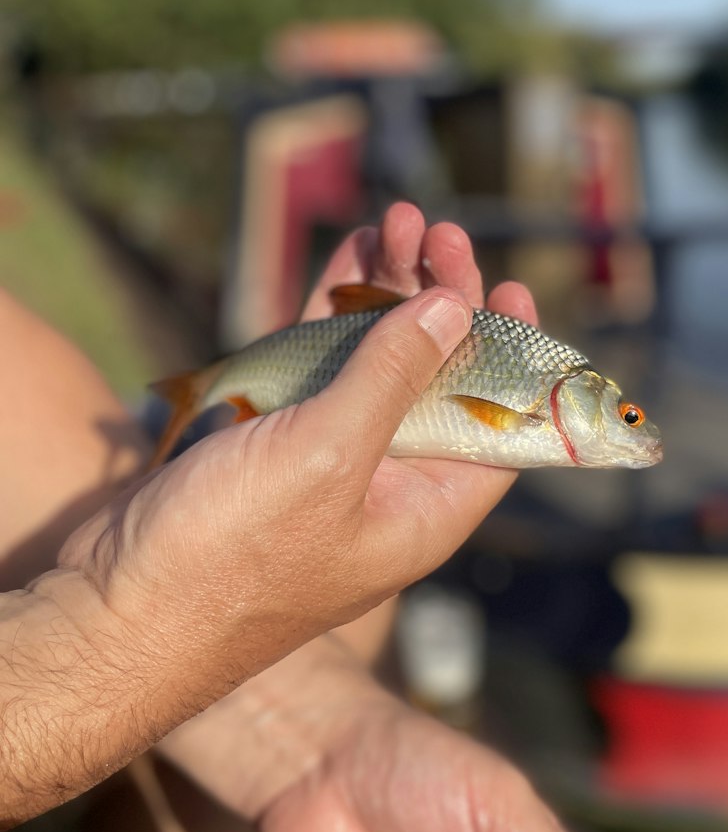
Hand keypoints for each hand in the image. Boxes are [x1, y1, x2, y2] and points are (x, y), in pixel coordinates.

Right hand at [39, 209, 529, 819]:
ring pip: (374, 360)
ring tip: (402, 220)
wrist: (109, 611)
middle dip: (443, 302)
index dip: (514, 357)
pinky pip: (316, 363)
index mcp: (425, 510)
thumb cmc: (229, 557)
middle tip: (442, 234)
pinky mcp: (270, 439)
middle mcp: (387, 484)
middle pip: (436, 379)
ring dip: (389, 291)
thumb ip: (393, 378)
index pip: (497, 425)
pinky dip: (332, 309)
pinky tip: (351, 253)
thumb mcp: (327, 459)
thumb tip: (454, 309)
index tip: (512, 289)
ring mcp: (326, 459)